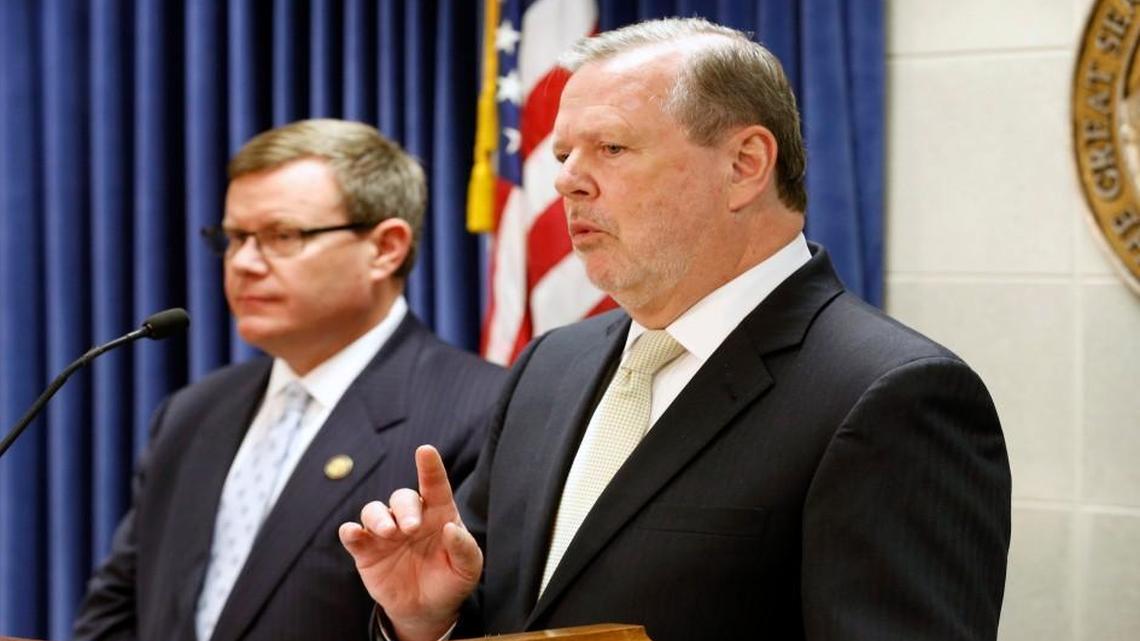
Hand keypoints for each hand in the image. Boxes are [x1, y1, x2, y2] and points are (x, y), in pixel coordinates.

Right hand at [339, 445, 482, 640]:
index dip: (430, 467)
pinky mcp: (366, 551)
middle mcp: (410, 517)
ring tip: (389, 533)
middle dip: (405, 508)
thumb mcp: (468, 568)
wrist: (427, 610)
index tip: (425, 450)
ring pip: (373, 510)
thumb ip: (464, 548)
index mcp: (439, 514)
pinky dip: (350, 531)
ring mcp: (386, 532)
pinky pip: (353, 534)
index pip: (434, 485)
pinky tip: (353, 533)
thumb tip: (450, 528)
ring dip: (378, 517)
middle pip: (401, 497)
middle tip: (411, 528)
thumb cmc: (451, 579)